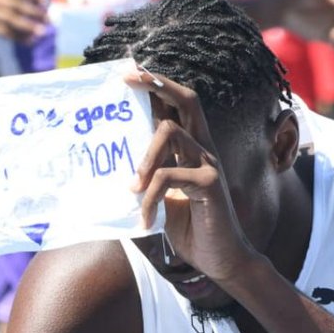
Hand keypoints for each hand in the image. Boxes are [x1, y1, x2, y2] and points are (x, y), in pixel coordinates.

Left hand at [124, 67, 257, 285]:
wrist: (222, 260)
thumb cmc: (192, 230)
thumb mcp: (161, 201)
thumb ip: (146, 181)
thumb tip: (111, 175)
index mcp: (193, 149)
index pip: (178, 105)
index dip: (157, 84)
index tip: (129, 71)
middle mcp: (204, 148)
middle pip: (187, 99)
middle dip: (156, 84)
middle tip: (127, 79)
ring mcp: (210, 163)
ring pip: (171, 132)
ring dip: (143, 157)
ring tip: (130, 189)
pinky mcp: (211, 183)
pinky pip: (170, 176)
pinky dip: (150, 198)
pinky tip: (145, 220)